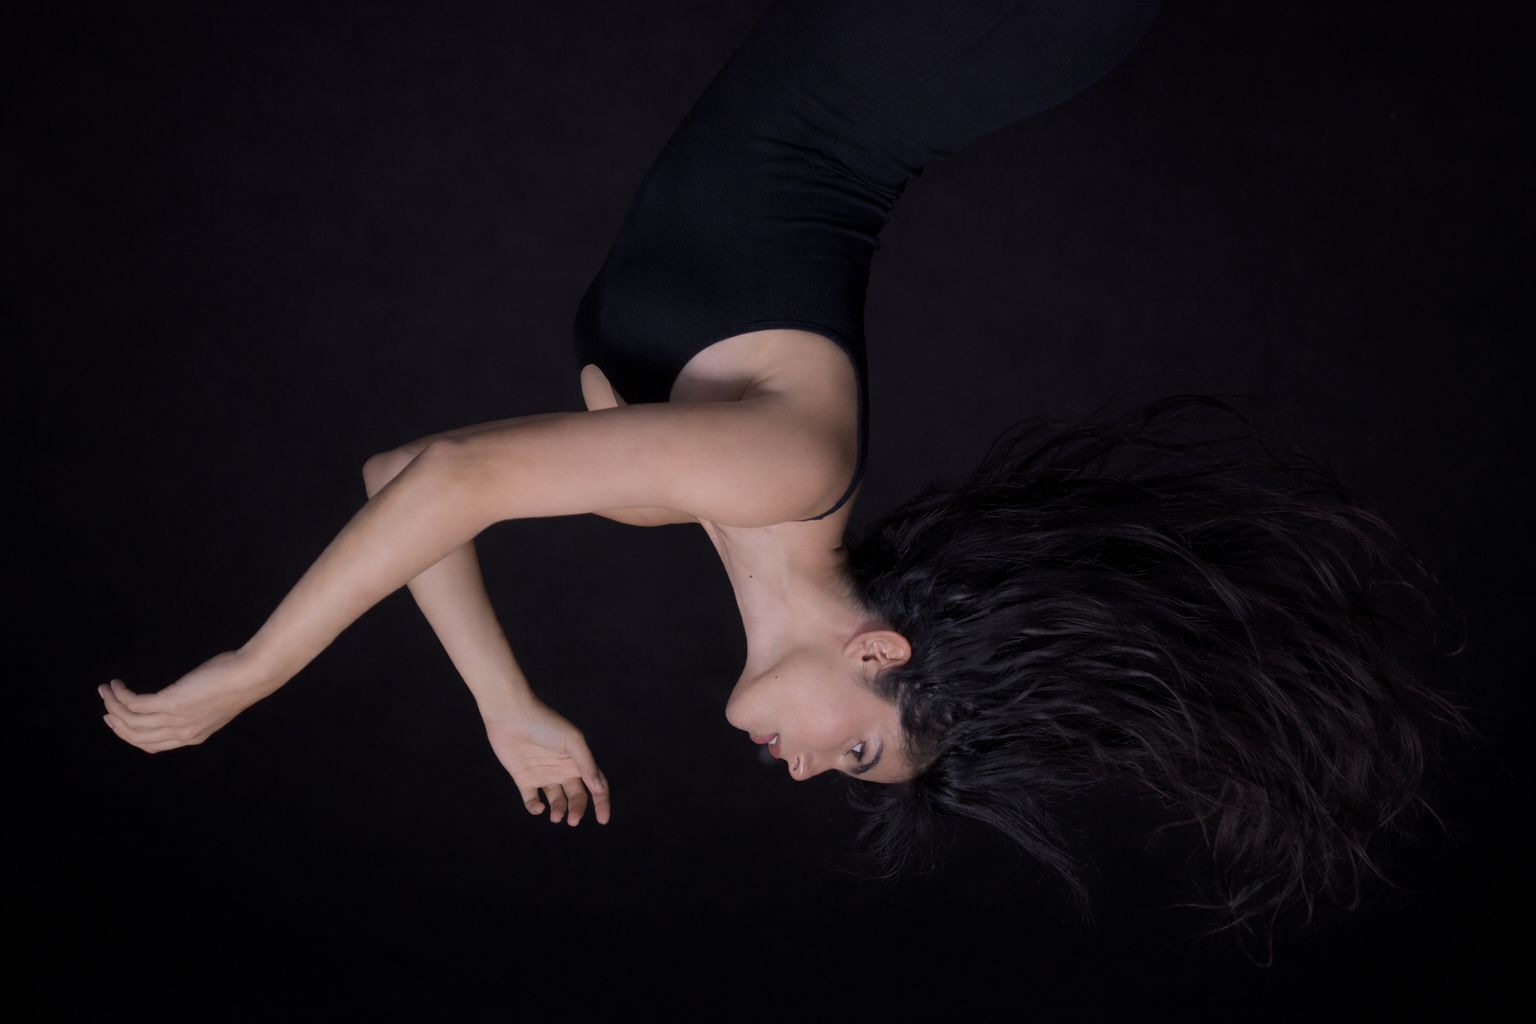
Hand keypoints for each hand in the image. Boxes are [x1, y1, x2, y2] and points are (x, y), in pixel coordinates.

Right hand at [99, 651, 267, 752]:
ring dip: (112, 705)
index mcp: (193, 737)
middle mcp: (182, 733)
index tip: (117, 722)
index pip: (152, 746)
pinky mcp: (171, 703)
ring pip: (131, 721)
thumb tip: (182, 697)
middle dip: (116, 723)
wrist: (252, 676)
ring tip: (105, 691)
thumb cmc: (238, 682)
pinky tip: (117, 684)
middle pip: (136, 737)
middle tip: (105, 708)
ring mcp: (176, 720)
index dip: (130, 736)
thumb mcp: (215, 704)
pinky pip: (135, 704)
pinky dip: (121, 695)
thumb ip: (196, 708)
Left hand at [483, 700, 609, 825]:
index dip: (601, 802)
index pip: (595, 784)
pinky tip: (538, 807)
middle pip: (576, 796)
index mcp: (577, 760)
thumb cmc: (544, 723)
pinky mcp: (524, 778)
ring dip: (559, 811)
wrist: (511, 715)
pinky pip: (532, 800)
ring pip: (556, 801)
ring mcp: (543, 774)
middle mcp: (562, 769)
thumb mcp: (572, 740)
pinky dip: (535, 808)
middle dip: (577, 809)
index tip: (603, 820)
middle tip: (572, 821)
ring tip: (556, 816)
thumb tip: (598, 787)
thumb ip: (586, 764)